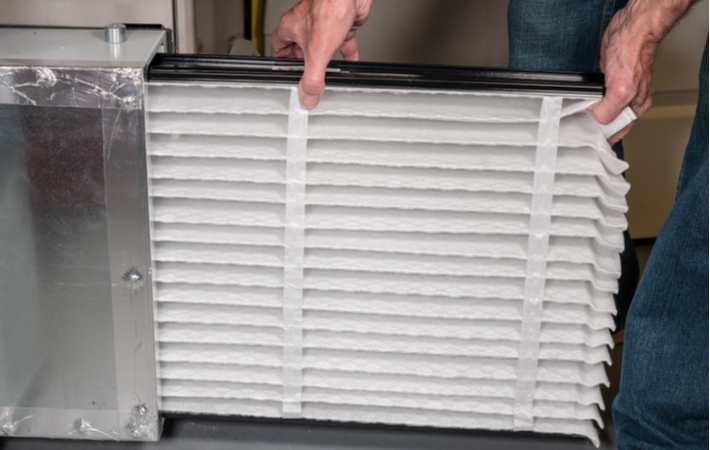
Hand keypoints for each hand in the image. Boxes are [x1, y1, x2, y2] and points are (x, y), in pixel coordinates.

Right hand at [271, 0, 371, 108]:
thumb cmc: (329, 8)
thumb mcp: (317, 52)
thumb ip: (312, 78)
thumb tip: (308, 97)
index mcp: (291, 27)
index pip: (278, 47)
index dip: (282, 61)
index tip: (287, 73)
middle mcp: (305, 24)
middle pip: (300, 47)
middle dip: (305, 63)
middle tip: (308, 76)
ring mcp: (324, 23)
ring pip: (321, 45)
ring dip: (325, 58)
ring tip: (327, 72)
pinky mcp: (341, 23)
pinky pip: (342, 42)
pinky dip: (346, 53)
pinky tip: (350, 61)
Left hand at [589, 0, 696, 143]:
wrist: (630, 29)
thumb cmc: (633, 52)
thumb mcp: (622, 91)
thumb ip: (609, 110)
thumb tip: (596, 118)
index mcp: (635, 106)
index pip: (617, 131)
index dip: (603, 135)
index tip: (588, 139)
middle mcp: (628, 100)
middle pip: (607, 122)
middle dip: (593, 126)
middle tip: (578, 129)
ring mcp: (617, 89)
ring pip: (599, 109)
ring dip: (587, 113)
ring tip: (575, 118)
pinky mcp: (607, 79)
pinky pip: (594, 94)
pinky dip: (586, 98)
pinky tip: (579, 101)